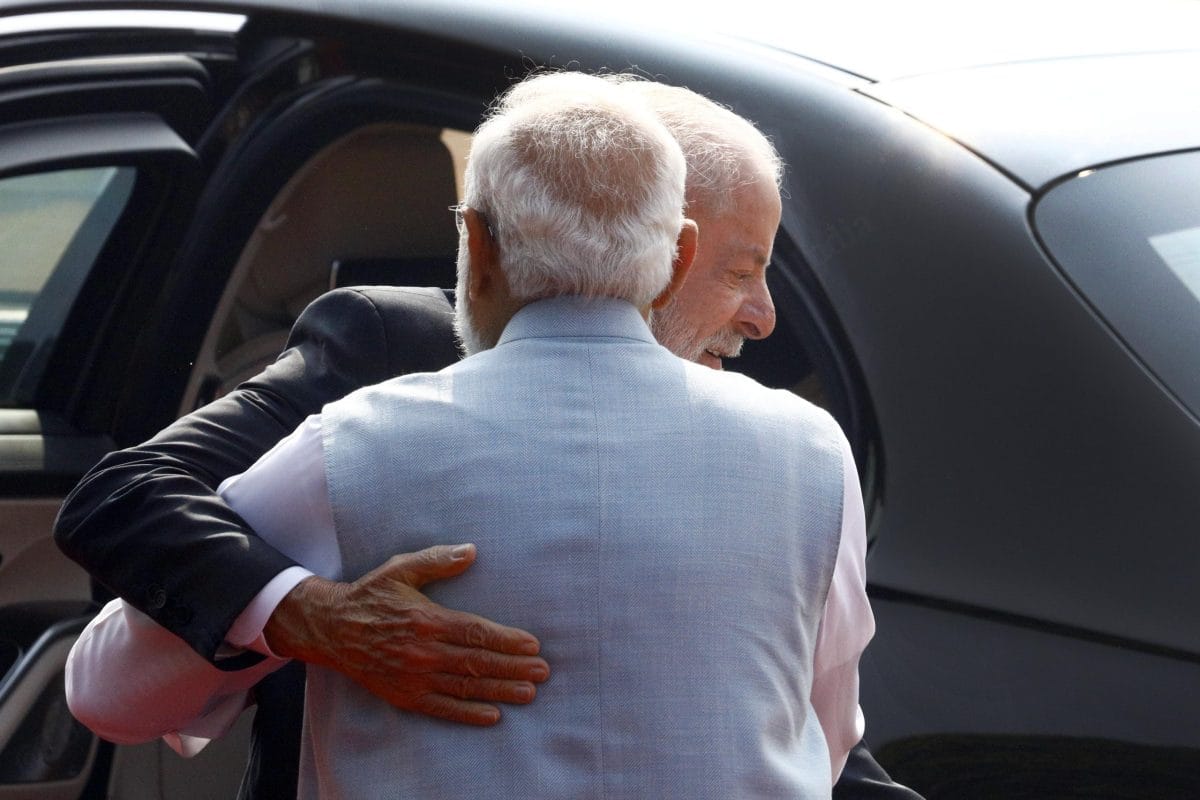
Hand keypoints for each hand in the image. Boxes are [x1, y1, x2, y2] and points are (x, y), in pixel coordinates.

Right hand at [263, 543, 548, 725]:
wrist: (330, 629)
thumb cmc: (370, 595)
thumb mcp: (401, 569)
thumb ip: (437, 560)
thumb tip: (471, 550)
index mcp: (426, 620)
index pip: (475, 633)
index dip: (506, 641)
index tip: (533, 645)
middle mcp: (422, 652)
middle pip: (477, 663)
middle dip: (513, 668)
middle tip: (542, 672)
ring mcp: (413, 677)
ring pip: (465, 687)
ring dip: (500, 691)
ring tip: (528, 693)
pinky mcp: (404, 695)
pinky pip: (441, 708)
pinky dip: (468, 713)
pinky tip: (492, 715)